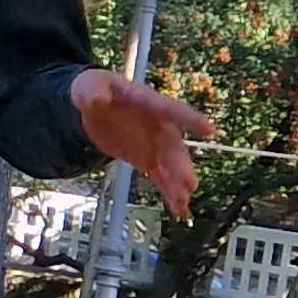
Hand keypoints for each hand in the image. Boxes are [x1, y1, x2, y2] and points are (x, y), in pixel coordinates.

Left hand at [70, 68, 210, 215]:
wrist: (93, 105)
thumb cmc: (94, 89)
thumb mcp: (88, 85)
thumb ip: (93, 92)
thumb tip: (97, 100)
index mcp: (148, 103)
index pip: (171, 110)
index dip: (190, 120)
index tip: (209, 131)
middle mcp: (158, 125)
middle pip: (173, 146)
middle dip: (181, 165)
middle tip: (189, 183)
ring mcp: (154, 144)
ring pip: (171, 165)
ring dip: (177, 182)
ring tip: (183, 201)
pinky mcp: (147, 159)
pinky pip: (161, 177)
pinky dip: (170, 194)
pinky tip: (179, 211)